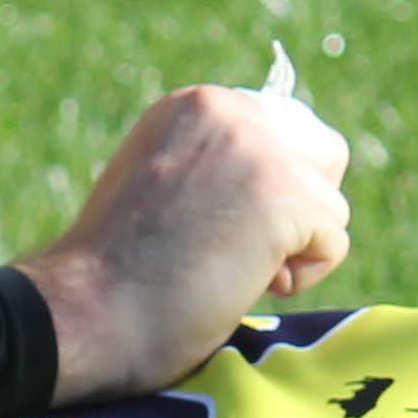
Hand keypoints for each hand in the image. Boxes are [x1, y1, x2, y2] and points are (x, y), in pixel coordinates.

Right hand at [13, 86, 354, 401]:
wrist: (83, 312)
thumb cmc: (113, 276)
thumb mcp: (162, 187)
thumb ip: (215, 168)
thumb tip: (284, 185)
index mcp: (195, 104)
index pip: (284, 130)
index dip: (268, 190)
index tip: (216, 227)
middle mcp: (229, 110)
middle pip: (324, 154)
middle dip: (298, 210)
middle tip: (236, 250)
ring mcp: (259, 150)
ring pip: (330, 205)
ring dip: (292, 251)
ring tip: (225, 272)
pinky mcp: (284, 196)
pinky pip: (333, 242)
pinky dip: (299, 279)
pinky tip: (238, 286)